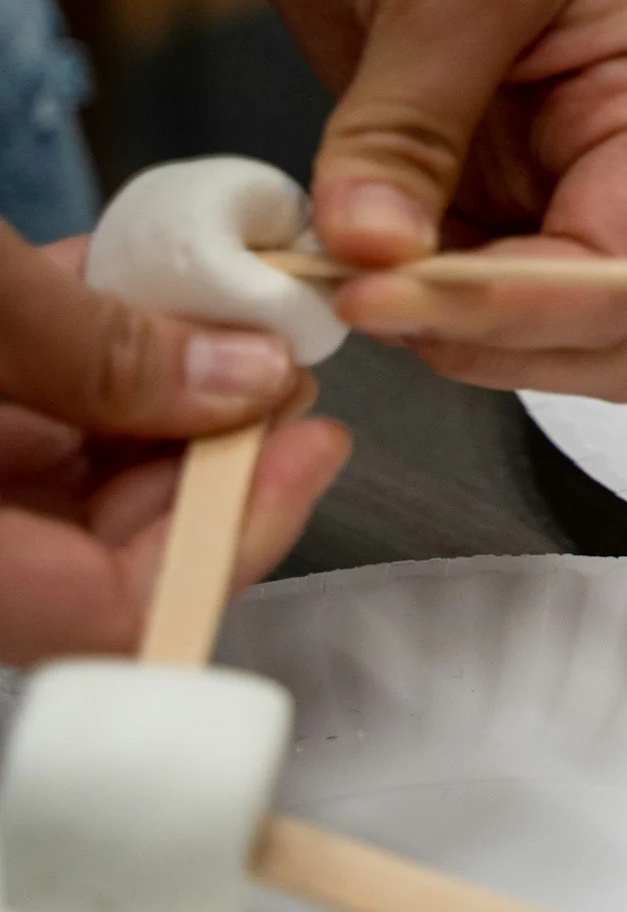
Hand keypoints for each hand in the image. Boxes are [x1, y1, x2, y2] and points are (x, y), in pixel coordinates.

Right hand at [0, 232, 348, 666]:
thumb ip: (99, 353)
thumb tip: (246, 383)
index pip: (114, 620)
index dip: (235, 538)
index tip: (313, 447)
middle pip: (101, 551)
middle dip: (212, 454)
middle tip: (285, 366)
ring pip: (68, 484)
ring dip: (161, 400)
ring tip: (232, 320)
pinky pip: (22, 425)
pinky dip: (87, 366)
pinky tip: (141, 292)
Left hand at [187, 0, 626, 399]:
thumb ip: (414, 130)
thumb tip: (379, 258)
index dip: (542, 301)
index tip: (416, 296)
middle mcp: (608, 123)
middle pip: (599, 305)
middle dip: (501, 329)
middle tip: (381, 304)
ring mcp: (519, 136)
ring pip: (509, 295)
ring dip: (433, 311)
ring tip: (338, 275)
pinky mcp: (432, 134)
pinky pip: (431, 250)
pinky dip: (385, 272)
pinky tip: (328, 250)